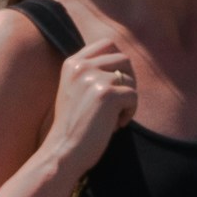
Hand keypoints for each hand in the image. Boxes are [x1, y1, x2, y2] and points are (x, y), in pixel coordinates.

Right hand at [42, 17, 143, 167]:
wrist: (63, 152)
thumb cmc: (73, 126)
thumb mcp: (75, 90)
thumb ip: (92, 73)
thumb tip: (124, 64)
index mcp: (72, 63)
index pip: (107, 44)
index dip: (117, 61)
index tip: (116, 84)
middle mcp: (82, 66)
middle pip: (123, 58)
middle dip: (128, 80)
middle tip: (120, 103)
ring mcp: (95, 78)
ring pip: (130, 79)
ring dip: (128, 99)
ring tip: (113, 118)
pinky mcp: (108, 95)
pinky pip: (133, 96)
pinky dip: (130, 112)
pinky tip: (116, 126)